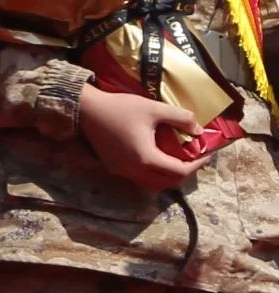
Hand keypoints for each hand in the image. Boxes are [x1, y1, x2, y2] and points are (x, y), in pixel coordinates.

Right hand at [77, 84, 210, 192]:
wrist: (86, 109)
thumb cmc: (121, 108)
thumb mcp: (155, 108)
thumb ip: (181, 118)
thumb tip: (199, 130)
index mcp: (146, 158)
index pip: (179, 170)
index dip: (197, 164)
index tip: (206, 153)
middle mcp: (134, 170)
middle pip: (167, 183)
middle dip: (185, 173)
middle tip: (194, 159)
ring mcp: (122, 171)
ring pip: (153, 184)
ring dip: (168, 176)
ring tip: (176, 160)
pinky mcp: (114, 168)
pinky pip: (139, 178)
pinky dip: (153, 174)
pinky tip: (156, 158)